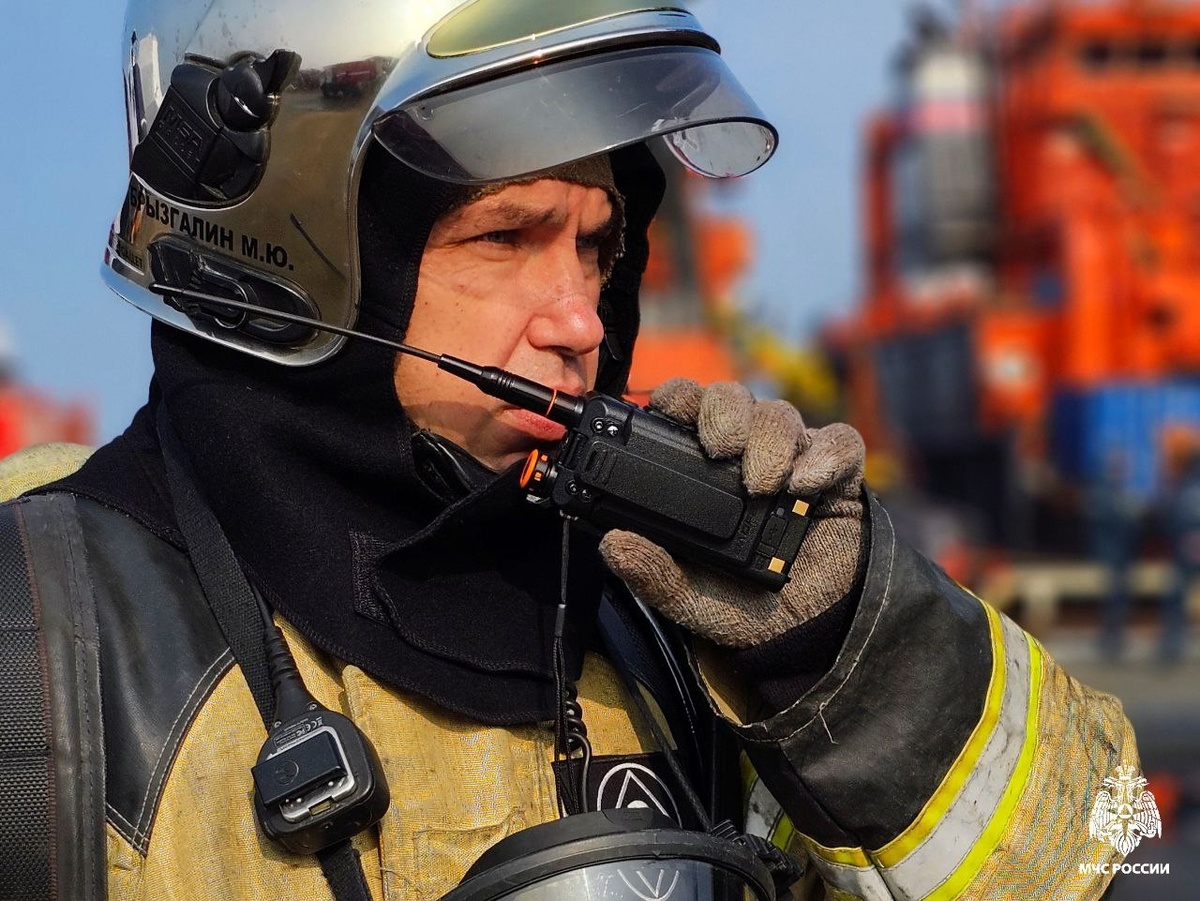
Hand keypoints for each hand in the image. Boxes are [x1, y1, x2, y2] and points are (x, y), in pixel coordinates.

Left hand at [599, 379, 866, 647]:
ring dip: (769, 440)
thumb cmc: (743, 605)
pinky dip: (824, 455)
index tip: (670, 413)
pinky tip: (804, 484)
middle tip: (720, 448)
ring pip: (780, 414)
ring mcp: (794, 459)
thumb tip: (612, 544)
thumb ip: (654, 575)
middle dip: (724, 413)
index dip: (679, 397)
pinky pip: (840, 443)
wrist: (809, 632)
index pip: (687, 407)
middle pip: (733, 398)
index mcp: (703, 467)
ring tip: (762, 485)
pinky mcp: (839, 475)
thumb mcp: (692, 597)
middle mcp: (746, 453)